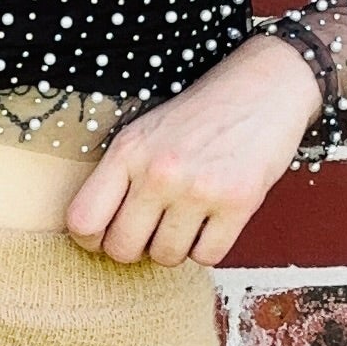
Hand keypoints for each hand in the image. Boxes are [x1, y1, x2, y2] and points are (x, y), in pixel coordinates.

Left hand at [65, 33, 323, 265]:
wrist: (264, 87)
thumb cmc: (200, 115)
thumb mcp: (145, 132)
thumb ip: (119, 176)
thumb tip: (97, 235)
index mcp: (128, 151)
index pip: (82, 220)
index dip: (91, 238)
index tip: (107, 233)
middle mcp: (158, 172)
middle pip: (121, 249)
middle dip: (135, 248)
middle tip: (151, 230)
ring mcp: (199, 189)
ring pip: (165, 257)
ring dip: (175, 247)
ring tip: (186, 219)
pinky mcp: (238, 203)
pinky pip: (208, 257)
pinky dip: (208, 247)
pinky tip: (212, 220)